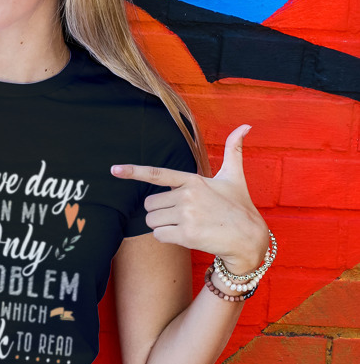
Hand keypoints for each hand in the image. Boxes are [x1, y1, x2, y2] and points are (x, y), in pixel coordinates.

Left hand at [111, 124, 268, 273]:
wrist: (249, 238)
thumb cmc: (239, 206)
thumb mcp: (234, 176)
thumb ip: (233, 150)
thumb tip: (245, 125)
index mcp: (193, 180)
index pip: (157, 174)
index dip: (134, 171)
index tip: (114, 170)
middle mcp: (187, 195)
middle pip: (149, 205)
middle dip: (159, 212)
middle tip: (181, 216)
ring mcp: (186, 215)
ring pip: (151, 221)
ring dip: (162, 226)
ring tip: (185, 225)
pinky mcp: (186, 234)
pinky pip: (159, 236)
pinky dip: (167, 238)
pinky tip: (185, 236)